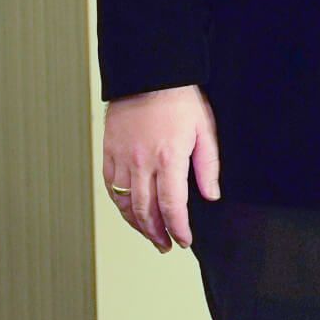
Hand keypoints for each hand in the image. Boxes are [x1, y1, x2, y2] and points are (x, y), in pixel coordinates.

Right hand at [102, 85, 220, 252]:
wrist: (148, 74)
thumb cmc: (178, 98)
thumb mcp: (205, 130)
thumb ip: (208, 167)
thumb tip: (211, 195)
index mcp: (169, 158)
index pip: (172, 207)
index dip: (178, 229)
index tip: (184, 239)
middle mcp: (142, 163)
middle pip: (146, 211)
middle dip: (157, 234)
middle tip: (166, 245)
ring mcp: (122, 159)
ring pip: (125, 204)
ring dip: (138, 225)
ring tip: (150, 235)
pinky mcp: (109, 153)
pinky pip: (111, 187)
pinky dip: (119, 205)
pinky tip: (129, 212)